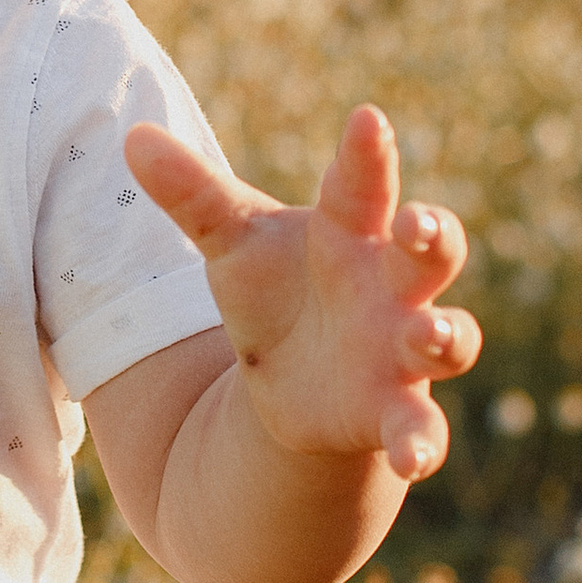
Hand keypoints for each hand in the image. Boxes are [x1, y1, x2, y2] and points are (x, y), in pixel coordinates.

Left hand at [125, 105, 479, 481]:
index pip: (365, 184)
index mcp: (354, 230)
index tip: (367, 120)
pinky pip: (421, 429)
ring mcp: (401, 351)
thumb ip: (190, 194)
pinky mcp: (392, 413)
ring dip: (446, 335)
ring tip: (429, 334)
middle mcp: (392, 286)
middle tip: (417, 224)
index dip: (368, 153)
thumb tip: (131, 136)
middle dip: (433, 236)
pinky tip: (415, 462)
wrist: (291, 379)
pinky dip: (422, 443)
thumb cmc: (275, 289)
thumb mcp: (228, 243)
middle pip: (432, 253)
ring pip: (450, 338)